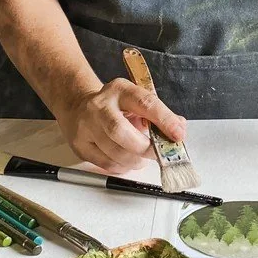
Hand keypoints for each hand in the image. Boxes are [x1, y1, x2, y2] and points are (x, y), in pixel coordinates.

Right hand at [55, 77, 186, 173]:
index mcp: (120, 90)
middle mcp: (100, 105)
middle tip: (156, 153)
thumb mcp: (136, 101)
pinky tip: (126, 161)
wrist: (78, 106)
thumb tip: (179, 128)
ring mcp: (87, 125)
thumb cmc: (114, 106)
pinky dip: (121, 167)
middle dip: (144, 147)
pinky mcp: (80, 144)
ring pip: (113, 151)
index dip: (164, 120)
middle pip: (120, 130)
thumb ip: (159, 114)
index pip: (145, 103)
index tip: (178, 134)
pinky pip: (105, 163)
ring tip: (141, 159)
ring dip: (134, 161)